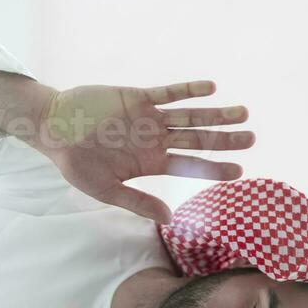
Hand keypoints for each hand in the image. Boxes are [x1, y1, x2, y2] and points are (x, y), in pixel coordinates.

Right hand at [33, 81, 254, 224]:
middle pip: (197, 140)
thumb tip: (169, 219)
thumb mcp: (106, 190)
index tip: (239, 171)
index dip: (214, 168)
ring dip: (216, 113)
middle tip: (252, 138)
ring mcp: (148, 118)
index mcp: (150, 163)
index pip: (189, 166)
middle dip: (225, 140)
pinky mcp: (138, 96)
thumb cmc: (76, 164)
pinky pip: (168, 92)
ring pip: (190, 116)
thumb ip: (138, 202)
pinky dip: (188, 90)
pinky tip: (211, 88)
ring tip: (243, 112)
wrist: (55, 129)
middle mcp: (155, 140)